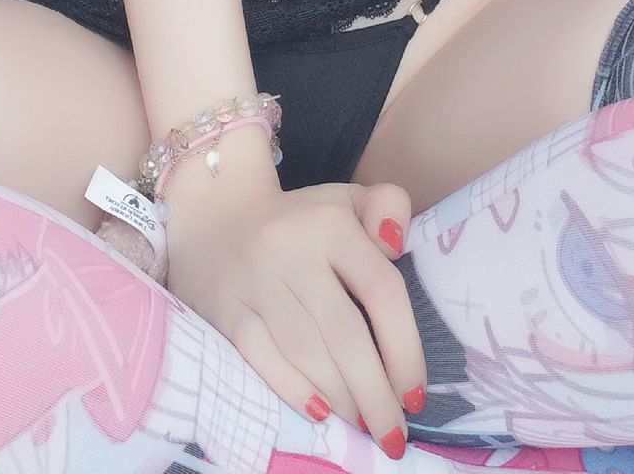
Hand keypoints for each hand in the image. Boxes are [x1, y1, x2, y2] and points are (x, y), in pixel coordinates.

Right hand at [163, 173, 425, 454]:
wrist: (216, 214)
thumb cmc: (301, 220)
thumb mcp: (348, 199)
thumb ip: (388, 208)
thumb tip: (398, 246)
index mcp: (331, 223)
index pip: (380, 288)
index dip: (404, 347)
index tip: (417, 394)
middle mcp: (293, 250)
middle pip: (344, 332)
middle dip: (375, 393)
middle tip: (394, 434)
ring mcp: (256, 282)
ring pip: (305, 351)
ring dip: (341, 398)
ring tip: (365, 425)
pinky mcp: (227, 310)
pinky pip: (261, 356)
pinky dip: (292, 388)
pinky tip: (320, 412)